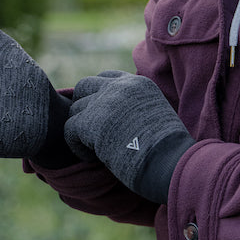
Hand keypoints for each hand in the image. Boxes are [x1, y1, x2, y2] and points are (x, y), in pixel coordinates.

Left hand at [66, 71, 195, 204]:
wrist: (170, 162)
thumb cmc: (169, 150)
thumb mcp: (157, 115)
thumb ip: (136, 107)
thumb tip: (116, 119)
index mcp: (138, 84)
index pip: (107, 77)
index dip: (100, 95)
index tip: (104, 117)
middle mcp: (119, 87)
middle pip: (84, 85)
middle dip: (83, 106)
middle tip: (92, 130)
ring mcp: (104, 102)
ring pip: (75, 109)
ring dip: (81, 129)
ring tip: (96, 148)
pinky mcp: (91, 122)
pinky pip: (69, 130)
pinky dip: (77, 146)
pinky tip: (92, 157)